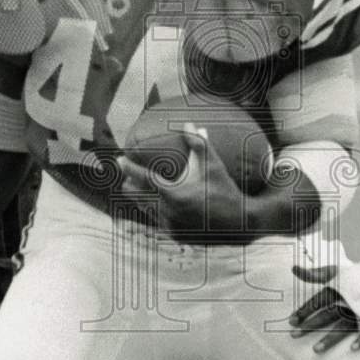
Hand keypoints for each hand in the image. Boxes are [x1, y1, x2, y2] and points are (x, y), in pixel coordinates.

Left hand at [119, 123, 244, 241]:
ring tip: (134, 189)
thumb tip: (190, 125)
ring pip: (146, 210)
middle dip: (129, 185)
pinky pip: (158, 221)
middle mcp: (168, 212)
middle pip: (138, 196)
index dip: (130, 168)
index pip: (144, 178)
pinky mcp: (175, 235)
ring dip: (139, 199)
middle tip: (125, 175)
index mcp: (174, 194)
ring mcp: (170, 226)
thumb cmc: (226, 191)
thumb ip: (199, 145)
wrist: (238, 224)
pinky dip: (153, 211)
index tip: (120, 159)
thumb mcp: (214, 166)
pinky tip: (153, 206)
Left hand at [289, 261, 359, 352]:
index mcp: (339, 289)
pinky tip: (353, 349)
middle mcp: (349, 301)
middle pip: (328, 314)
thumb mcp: (335, 272)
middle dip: (311, 325)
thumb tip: (293, 268)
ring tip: (316, 350)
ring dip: (331, 338)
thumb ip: (314, 273)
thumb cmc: (353, 279)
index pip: (319, 301)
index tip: (290, 321)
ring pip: (344, 326)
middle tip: (294, 335)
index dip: (304, 310)